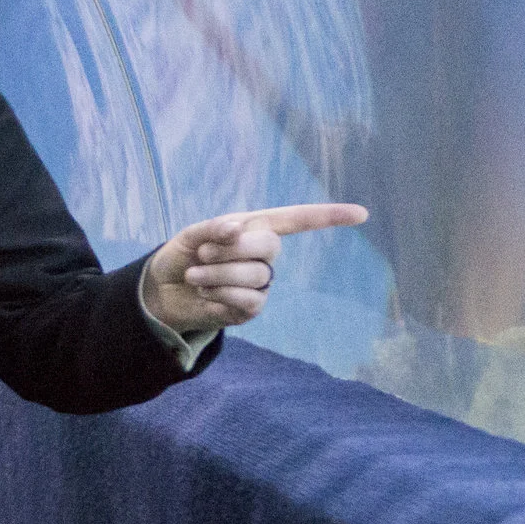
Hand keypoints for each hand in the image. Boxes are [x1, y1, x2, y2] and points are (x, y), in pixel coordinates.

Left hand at [143, 203, 368, 332]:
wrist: (162, 291)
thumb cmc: (181, 256)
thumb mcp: (191, 235)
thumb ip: (213, 228)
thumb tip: (237, 227)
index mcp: (255, 228)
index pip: (297, 220)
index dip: (328, 217)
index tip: (361, 215)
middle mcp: (264, 255)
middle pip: (269, 246)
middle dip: (232, 249)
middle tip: (202, 254)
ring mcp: (261, 282)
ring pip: (255, 275)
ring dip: (218, 274)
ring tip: (195, 275)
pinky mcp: (251, 308)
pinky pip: (248, 300)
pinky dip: (220, 294)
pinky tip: (206, 294)